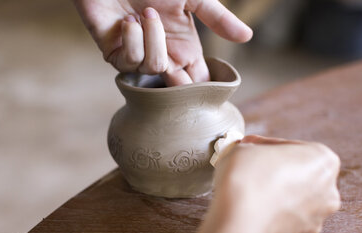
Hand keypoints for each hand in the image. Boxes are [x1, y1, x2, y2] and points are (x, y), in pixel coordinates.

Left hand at [73, 0, 251, 85]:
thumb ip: (217, 18)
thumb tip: (247, 37)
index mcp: (183, 46)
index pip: (199, 78)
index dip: (205, 87)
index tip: (213, 90)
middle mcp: (163, 55)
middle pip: (177, 88)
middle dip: (182, 83)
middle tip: (181, 69)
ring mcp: (139, 56)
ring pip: (154, 69)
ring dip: (153, 38)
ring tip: (147, 13)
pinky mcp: (115, 54)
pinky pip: (130, 61)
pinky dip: (132, 38)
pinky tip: (129, 21)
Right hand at [213, 135, 340, 232]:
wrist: (238, 222)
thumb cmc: (247, 178)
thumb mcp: (245, 147)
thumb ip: (252, 148)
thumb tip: (248, 151)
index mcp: (324, 160)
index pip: (292, 147)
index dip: (266, 146)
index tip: (250, 148)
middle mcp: (328, 191)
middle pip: (299, 175)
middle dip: (276, 172)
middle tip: (250, 169)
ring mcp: (316, 218)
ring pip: (293, 200)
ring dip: (274, 194)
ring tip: (249, 190)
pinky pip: (284, 219)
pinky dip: (270, 213)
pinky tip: (251, 209)